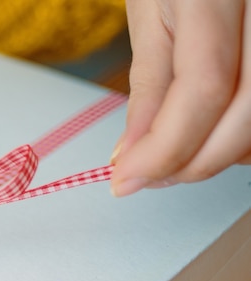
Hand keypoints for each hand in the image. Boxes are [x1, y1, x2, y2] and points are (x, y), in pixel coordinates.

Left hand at [110, 0, 248, 196]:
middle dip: (195, 160)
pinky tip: (213, 135)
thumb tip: (133, 152)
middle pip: (248, 108)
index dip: (165, 148)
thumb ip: (150, 85)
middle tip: (151, 177)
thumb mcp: (151, 11)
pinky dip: (243, 130)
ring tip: (175, 157)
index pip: (203, 89)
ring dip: (222, 151)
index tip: (126, 179)